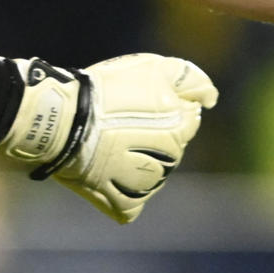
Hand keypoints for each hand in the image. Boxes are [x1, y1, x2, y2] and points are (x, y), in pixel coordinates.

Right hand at [0, 50, 218, 223]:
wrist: (62, 121)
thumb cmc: (104, 91)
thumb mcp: (152, 68)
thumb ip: (191, 80)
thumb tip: (210, 99)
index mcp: (179, 129)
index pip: (187, 118)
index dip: (162, 107)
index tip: (135, 101)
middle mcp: (170, 161)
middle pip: (169, 148)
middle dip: (151, 137)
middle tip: (117, 122)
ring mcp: (146, 185)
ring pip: (151, 175)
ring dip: (136, 164)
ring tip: (107, 145)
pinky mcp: (122, 204)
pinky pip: (130, 204)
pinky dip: (121, 192)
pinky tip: (106, 175)